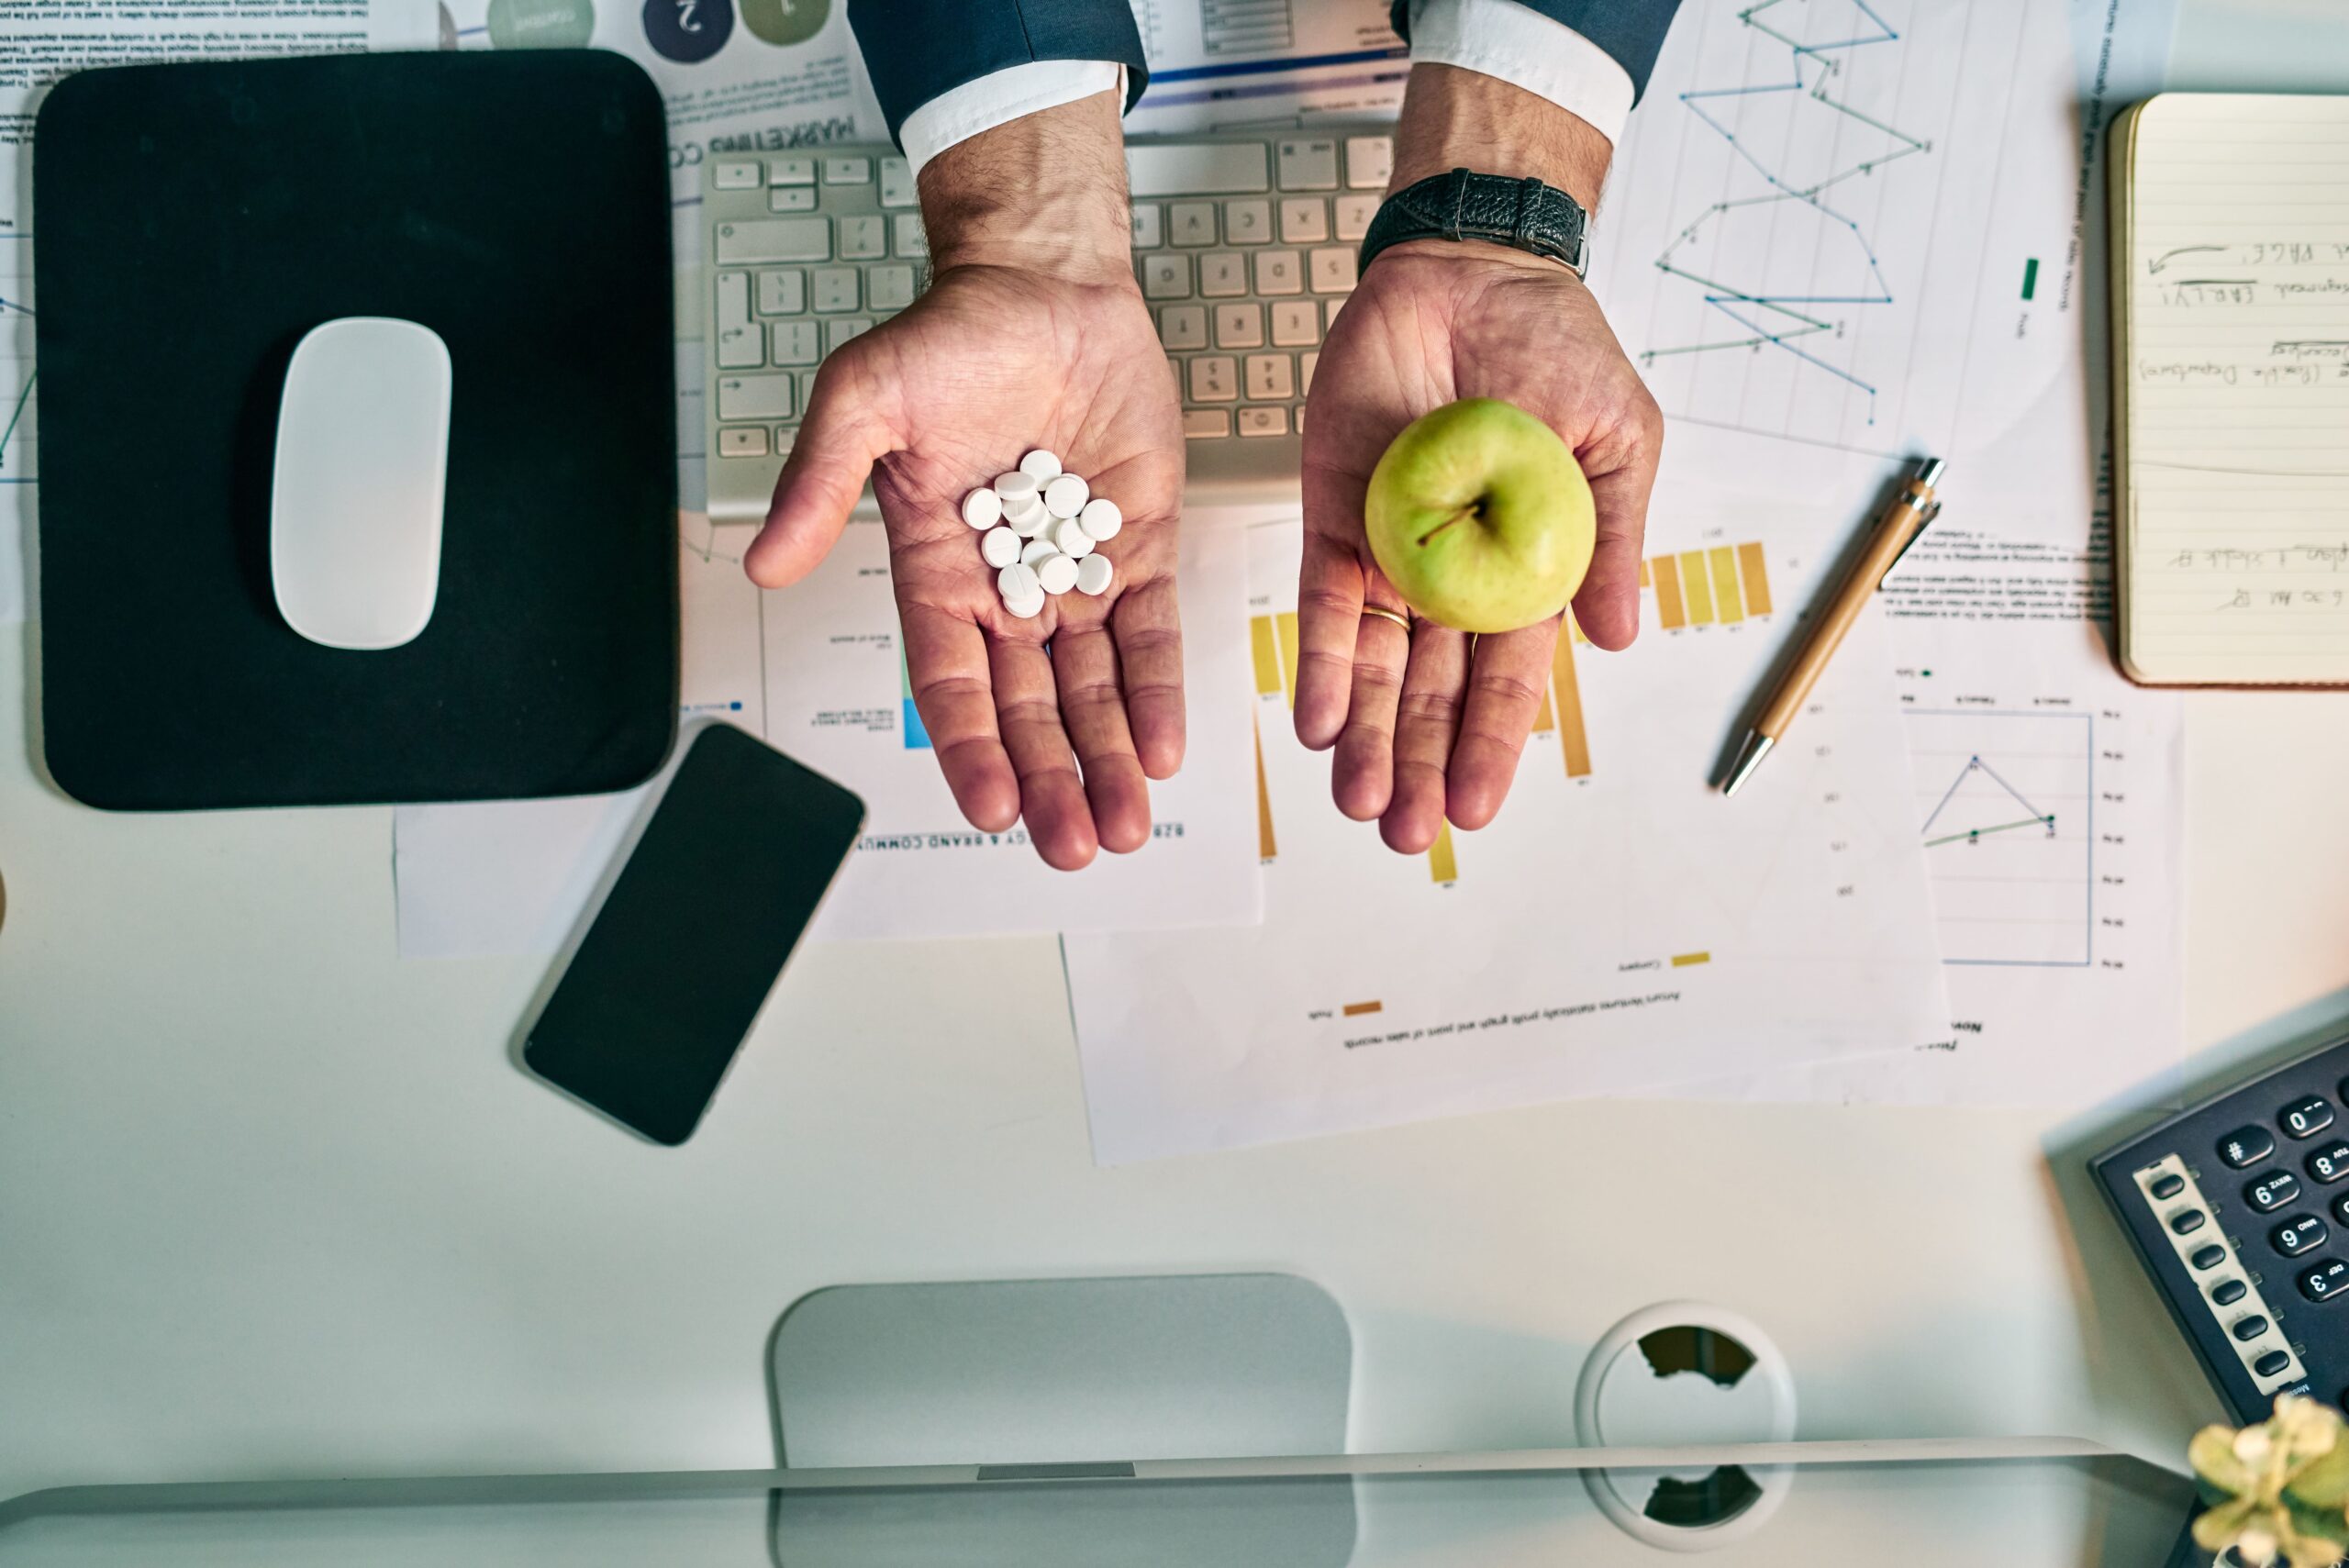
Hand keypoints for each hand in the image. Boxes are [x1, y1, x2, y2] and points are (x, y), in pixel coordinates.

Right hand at [744, 95, 1184, 871]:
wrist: (1042, 285)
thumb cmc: (946, 338)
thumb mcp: (863, 400)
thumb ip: (818, 483)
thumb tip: (767, 562)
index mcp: (933, 573)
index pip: (947, 684)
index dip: (969, 748)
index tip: (991, 806)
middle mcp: (1004, 591)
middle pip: (1026, 709)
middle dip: (1049, 779)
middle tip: (1070, 845)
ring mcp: (1075, 575)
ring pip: (1090, 689)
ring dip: (1105, 759)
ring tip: (1122, 824)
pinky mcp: (1137, 548)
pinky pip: (1148, 634)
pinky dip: (1155, 691)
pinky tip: (1162, 749)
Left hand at [1294, 64, 1662, 854]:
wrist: (1475, 269)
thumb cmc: (1558, 349)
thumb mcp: (1615, 443)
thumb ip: (1610, 540)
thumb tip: (1620, 637)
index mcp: (1528, 571)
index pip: (1508, 681)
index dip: (1492, 747)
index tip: (1475, 810)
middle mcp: (1455, 579)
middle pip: (1434, 693)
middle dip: (1420, 765)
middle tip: (1405, 835)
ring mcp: (1393, 551)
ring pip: (1376, 667)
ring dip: (1369, 736)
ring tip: (1360, 801)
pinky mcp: (1335, 515)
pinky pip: (1325, 603)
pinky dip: (1323, 661)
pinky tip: (1319, 720)